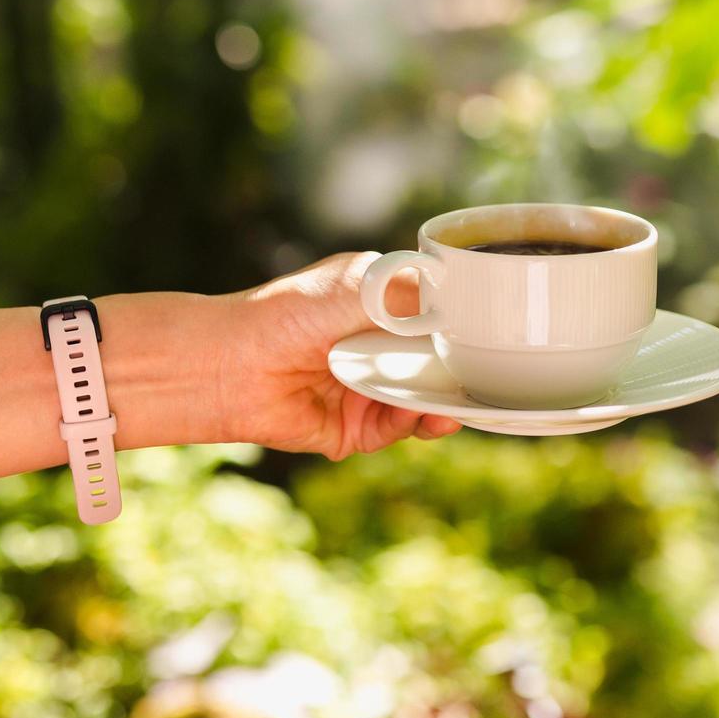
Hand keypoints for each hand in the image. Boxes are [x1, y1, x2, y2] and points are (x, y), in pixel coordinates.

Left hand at [217, 252, 461, 457]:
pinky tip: (419, 416)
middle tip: (482, 379)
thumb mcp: (355, 286)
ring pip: (420, 404)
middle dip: (458, 375)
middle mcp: (375, 352)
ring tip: (452, 406)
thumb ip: (408, 293)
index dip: (460, 331)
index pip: (435, 322)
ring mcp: (365, 392)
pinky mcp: (352, 430)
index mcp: (378, 311)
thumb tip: (459, 300)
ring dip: (440, 406)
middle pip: (433, 367)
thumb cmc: (285, 314)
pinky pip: (393, 431)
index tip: (488, 337)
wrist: (230, 365)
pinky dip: (410, 425)